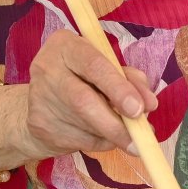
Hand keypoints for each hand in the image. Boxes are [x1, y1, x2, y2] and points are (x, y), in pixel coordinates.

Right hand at [22, 30, 158, 157]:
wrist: (39, 101)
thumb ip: (127, 78)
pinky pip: (79, 141)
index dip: (119, 88)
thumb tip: (149, 104)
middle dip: (116, 122)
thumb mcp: (104, 65)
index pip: (94, 65)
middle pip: (84, 101)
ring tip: (129, 136)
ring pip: (85, 126)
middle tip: (140, 135)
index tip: (139, 108)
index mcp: (65, 45)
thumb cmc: (81, 76)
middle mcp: (47, 69)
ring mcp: (40, 100)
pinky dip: (101, 142)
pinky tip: (105, 136)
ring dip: (113, 135)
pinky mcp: (40, 127)